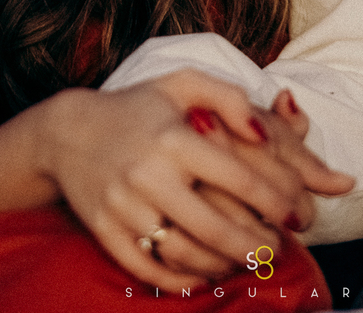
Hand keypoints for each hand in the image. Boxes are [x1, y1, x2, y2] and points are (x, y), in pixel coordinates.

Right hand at [40, 69, 350, 292]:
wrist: (67, 132)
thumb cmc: (137, 108)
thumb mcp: (181, 83)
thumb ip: (228, 97)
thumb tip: (263, 130)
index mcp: (174, 138)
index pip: (239, 177)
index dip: (276, 201)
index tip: (296, 215)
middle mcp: (148, 174)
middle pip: (215, 227)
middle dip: (256, 246)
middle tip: (277, 250)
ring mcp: (124, 206)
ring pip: (184, 253)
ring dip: (223, 265)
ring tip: (245, 262)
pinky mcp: (105, 230)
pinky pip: (148, 268)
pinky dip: (180, 280)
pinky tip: (203, 275)